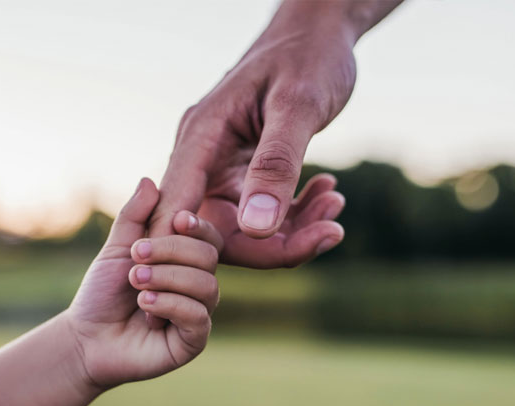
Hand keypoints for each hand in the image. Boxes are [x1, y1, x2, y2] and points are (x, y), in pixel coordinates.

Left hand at [66, 178, 222, 388]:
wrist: (86, 338)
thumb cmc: (103, 293)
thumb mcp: (117, 249)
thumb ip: (134, 216)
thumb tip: (148, 181)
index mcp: (185, 261)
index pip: (209, 237)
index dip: (198, 226)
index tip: (177, 220)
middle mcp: (197, 285)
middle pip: (209, 257)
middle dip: (171, 252)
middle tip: (136, 258)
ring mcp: (198, 313)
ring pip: (206, 285)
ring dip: (167, 278)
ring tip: (136, 283)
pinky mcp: (193, 341)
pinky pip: (198, 316)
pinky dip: (169, 304)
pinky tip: (144, 306)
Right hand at [150, 1, 399, 268]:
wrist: (319, 34)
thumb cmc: (307, 56)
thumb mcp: (298, 106)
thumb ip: (276, 165)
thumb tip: (257, 230)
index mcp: (200, 138)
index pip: (179, 210)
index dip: (199, 249)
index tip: (257, 263)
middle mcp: (203, 158)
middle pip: (215, 230)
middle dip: (272, 245)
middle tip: (331, 231)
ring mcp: (222, 168)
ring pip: (243, 228)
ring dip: (292, 231)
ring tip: (335, 205)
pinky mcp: (244, 174)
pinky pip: (261, 214)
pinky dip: (296, 215)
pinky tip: (328, 194)